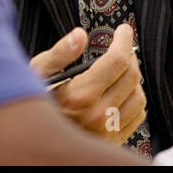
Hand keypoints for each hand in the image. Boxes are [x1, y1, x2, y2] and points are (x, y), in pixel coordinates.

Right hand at [30, 25, 145, 144]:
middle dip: (130, 56)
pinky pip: (136, 116)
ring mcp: (106, 130)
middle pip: (131, 76)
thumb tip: (79, 35)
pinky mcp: (111, 141)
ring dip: (133, 79)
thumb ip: (60, 53)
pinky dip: (134, 100)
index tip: (123, 31)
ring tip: (121, 70)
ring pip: (138, 97)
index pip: (117, 60)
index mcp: (82, 95)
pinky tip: (122, 92)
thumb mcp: (38, 73)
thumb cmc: (34, 104)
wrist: (33, 137)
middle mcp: (98, 114)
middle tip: (121, 48)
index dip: (124, 40)